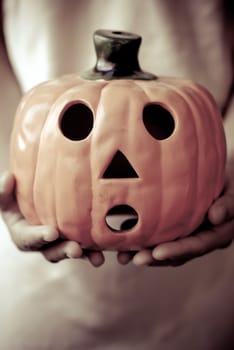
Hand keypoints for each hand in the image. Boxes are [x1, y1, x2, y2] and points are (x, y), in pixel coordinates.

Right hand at [0, 172, 104, 266]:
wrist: (35, 202)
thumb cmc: (18, 198)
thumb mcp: (7, 196)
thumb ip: (4, 191)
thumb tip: (9, 177)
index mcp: (24, 235)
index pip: (28, 239)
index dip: (39, 237)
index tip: (51, 233)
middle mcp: (43, 243)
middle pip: (53, 252)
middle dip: (64, 251)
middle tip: (76, 250)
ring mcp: (60, 243)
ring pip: (72, 251)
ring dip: (85, 255)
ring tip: (97, 258)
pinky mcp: (76, 238)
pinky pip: (87, 246)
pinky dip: (97, 248)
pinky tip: (108, 247)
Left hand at [117, 169, 233, 266]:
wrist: (221, 182)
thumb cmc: (228, 185)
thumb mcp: (233, 192)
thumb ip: (228, 205)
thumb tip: (216, 216)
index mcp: (217, 235)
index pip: (197, 245)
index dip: (177, 250)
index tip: (158, 253)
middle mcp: (201, 240)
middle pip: (178, 254)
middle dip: (155, 258)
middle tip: (135, 259)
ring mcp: (187, 237)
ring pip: (165, 250)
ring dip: (145, 254)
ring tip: (123, 257)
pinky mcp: (175, 232)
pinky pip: (158, 239)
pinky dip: (142, 241)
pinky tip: (125, 242)